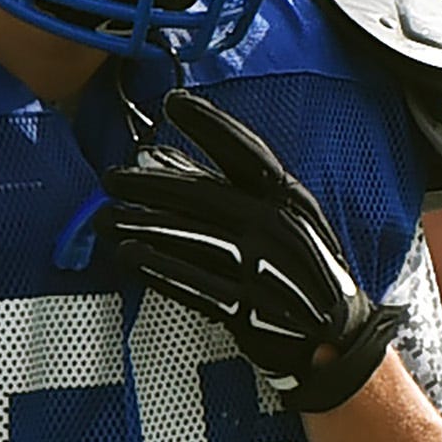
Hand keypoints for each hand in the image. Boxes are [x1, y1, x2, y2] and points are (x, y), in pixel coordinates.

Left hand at [97, 92, 404, 412]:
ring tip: (105, 218)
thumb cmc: (300, 267)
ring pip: (191, 239)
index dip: (211, 126)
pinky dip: (158, 269)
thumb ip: (225, 188)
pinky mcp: (247, 308)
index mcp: (291, 200)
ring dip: (142, 227)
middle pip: (205, 196)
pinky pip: (194, 284)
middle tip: (112, 178)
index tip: (174, 104)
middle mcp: (278, 228)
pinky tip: (129, 257)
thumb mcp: (281, 220)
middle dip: (152, 185)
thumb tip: (160, 159)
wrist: (336, 336)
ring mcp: (262, 269)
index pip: (247, 153)